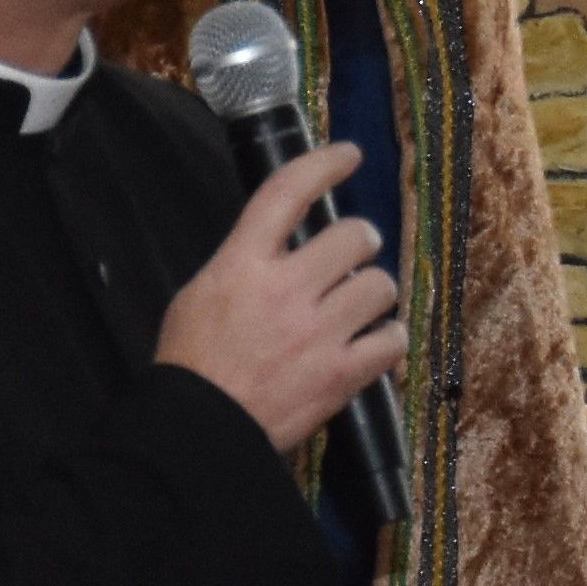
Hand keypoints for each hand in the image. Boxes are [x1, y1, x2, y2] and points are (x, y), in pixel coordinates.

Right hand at [154, 145, 407, 450]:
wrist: (200, 429)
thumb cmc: (192, 363)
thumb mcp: (198, 293)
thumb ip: (244, 263)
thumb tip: (282, 246)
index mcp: (242, 265)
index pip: (288, 192)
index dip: (324, 164)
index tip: (348, 156)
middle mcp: (286, 289)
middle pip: (354, 237)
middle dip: (358, 244)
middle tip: (349, 260)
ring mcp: (319, 332)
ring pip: (380, 285)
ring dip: (372, 292)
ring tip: (357, 308)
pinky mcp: (343, 373)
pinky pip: (394, 339)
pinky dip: (387, 340)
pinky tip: (371, 344)